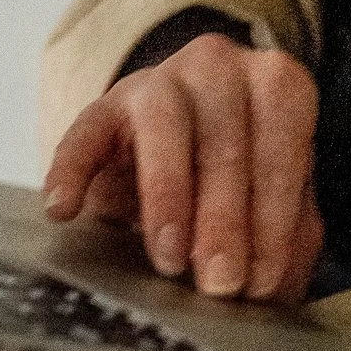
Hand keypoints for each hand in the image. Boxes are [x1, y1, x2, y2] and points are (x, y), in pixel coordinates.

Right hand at [42, 36, 321, 304]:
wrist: (179, 153)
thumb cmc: (238, 180)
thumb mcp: (272, 202)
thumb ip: (284, 234)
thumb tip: (267, 280)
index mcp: (277, 87)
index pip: (284, 144)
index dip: (275, 216)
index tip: (262, 279)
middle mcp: (221, 70)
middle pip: (225, 139)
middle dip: (224, 218)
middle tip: (220, 280)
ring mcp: (159, 81)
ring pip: (164, 125)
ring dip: (168, 194)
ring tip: (168, 257)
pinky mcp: (103, 107)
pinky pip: (84, 131)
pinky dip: (72, 169)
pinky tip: (65, 210)